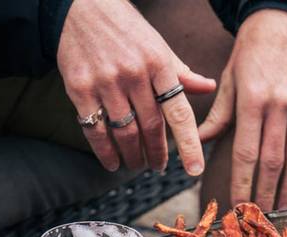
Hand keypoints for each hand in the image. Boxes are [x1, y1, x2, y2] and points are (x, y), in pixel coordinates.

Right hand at [58, 0, 215, 173]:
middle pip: (151, 128)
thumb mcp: (158, 45)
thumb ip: (181, 72)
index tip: (195, 169)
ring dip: (133, 156)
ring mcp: (105, 82)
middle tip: (160, 168)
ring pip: (124, 133)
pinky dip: (104, 152)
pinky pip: (94, 130)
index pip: (178, 112)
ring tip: (138, 164)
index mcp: (158, 63)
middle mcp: (133, 74)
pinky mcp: (79, 88)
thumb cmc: (125, 29)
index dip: (188, 144)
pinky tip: (112, 163)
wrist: (79, 7)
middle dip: (157, 154)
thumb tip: (208, 88)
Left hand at [198, 9, 286, 209]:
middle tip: (259, 218)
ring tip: (282, 209)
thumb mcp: (229, 78)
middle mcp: (280, 105)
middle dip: (266, 194)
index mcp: (252, 100)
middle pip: (273, 161)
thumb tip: (199, 144)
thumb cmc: (251, 50)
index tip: (238, 205)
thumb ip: (218, 115)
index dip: (244, 183)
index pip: (247, 153)